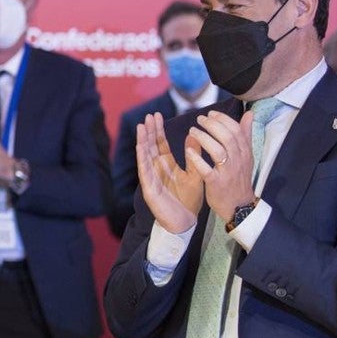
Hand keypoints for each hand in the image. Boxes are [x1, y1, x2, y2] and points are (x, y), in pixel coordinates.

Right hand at [135, 112, 202, 233]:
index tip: (158, 115)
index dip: (158, 130)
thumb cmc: (189, 200)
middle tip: (149, 115)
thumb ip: (194, 156)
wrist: (185, 222)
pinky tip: (140, 146)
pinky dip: (142, 158)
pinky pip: (144, 170)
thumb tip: (194, 136)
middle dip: (150, 131)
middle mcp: (157, 169)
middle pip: (151, 146)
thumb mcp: (195, 174)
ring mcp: (151, 178)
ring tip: (142, 126)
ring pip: (145, 155)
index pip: (160, 144)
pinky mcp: (149, 188)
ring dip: (143, 141)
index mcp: (167, 165)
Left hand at [185, 110, 256, 222]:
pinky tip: (188, 151)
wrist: (239, 205)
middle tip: (199, 119)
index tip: (210, 113)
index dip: (223, 119)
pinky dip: (198, 160)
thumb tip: (250, 113)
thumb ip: (245, 134)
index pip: (236, 131)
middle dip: (212, 125)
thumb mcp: (246, 156)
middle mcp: (238, 161)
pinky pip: (207, 170)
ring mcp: (228, 172)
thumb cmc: (238, 177)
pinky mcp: (216, 184)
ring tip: (192, 131)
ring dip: (204, 138)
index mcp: (245, 153)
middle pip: (228, 138)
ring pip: (218, 151)